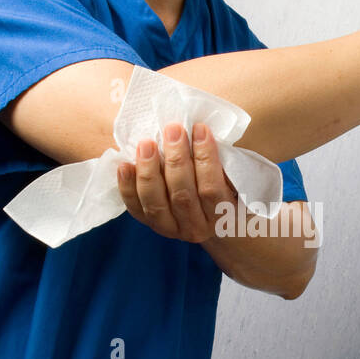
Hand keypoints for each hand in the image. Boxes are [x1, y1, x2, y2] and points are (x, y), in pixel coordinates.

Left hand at [117, 122, 235, 241]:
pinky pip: (136, 209)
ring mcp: (172, 229)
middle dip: (176, 159)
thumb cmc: (227, 191)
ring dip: (149, 171)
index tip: (200, 129)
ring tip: (146, 144)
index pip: (211, 189)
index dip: (205, 157)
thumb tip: (202, 130)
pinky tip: (125, 166)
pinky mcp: (152, 225)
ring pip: (156, 204)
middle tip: (173, 130)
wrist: (217, 222)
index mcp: (222, 216)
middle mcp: (197, 227)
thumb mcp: (234, 181)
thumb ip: (221, 162)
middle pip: (182, 196)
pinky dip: (128, 187)